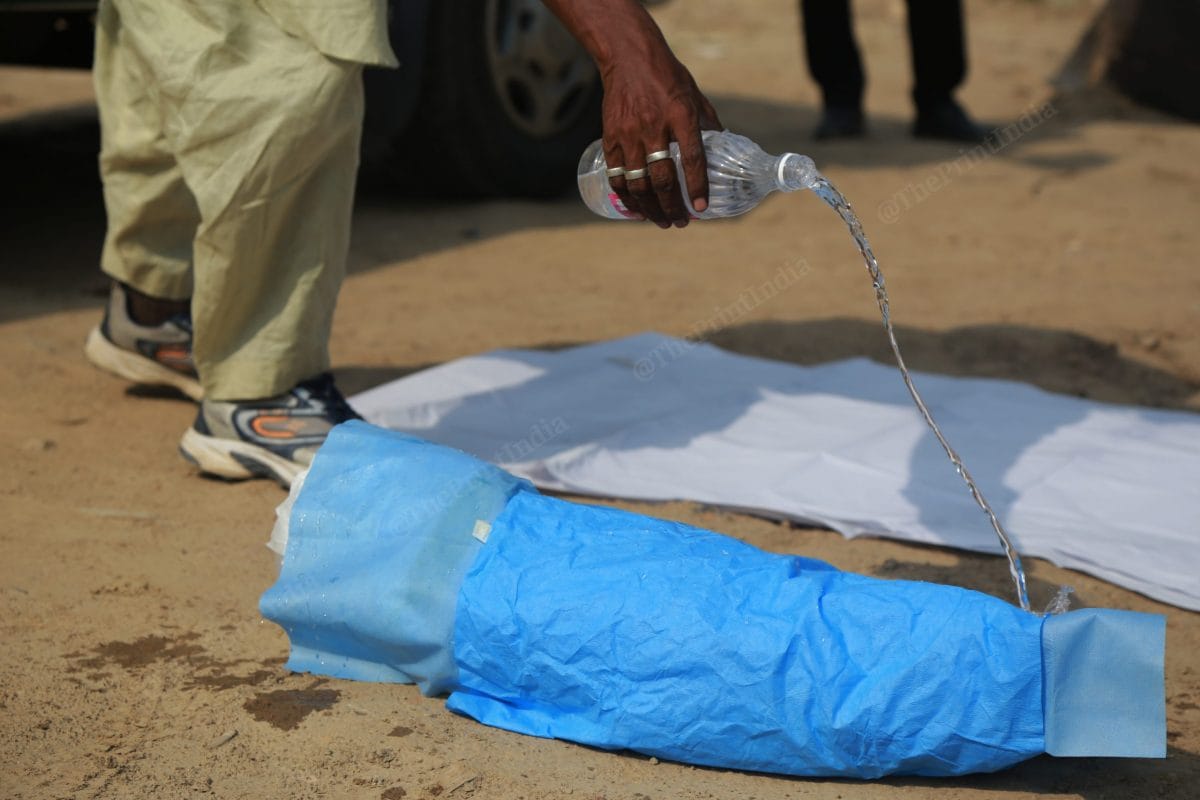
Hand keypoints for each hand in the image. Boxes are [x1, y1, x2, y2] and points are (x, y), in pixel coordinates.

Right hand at [601, 54, 721, 227]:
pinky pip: (617, 176)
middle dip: (672, 207)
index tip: (700, 209)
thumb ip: (708, 125)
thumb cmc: (668, 77)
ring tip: (661, 222)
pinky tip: (636, 210)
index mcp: (681, 115)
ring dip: (650, 209)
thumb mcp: (695, 96)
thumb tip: (725, 152)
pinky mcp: (611, 138)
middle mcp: (654, 126)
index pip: (692, 158)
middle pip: (662, 179)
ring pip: (638, 183)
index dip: (697, 187)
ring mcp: (630, 134)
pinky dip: (626, 198)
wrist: (629, 58)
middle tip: (680, 223)